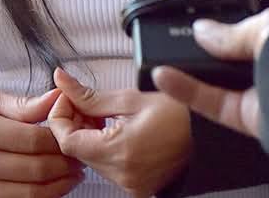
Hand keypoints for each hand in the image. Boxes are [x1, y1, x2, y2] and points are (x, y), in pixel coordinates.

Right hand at [0, 88, 83, 197]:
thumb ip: (25, 104)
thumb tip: (59, 98)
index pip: (32, 139)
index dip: (60, 140)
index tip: (74, 136)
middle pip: (33, 169)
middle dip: (64, 164)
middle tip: (79, 156)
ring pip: (30, 194)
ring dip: (59, 185)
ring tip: (72, 172)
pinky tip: (54, 186)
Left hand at [48, 68, 190, 196]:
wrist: (209, 136)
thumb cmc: (179, 114)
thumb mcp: (131, 98)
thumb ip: (91, 95)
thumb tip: (63, 81)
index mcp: (120, 152)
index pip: (66, 141)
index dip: (60, 116)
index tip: (68, 97)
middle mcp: (122, 177)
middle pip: (76, 151)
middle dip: (74, 122)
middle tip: (87, 101)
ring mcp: (129, 186)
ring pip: (89, 159)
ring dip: (88, 134)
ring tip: (105, 114)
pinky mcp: (136, 188)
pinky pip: (106, 168)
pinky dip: (102, 146)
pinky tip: (114, 129)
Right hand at [152, 7, 268, 137]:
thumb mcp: (262, 26)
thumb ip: (228, 32)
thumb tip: (201, 30)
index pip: (245, 32)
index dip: (221, 29)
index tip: (195, 23)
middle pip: (228, 59)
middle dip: (203, 50)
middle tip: (174, 39)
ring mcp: (258, 93)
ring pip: (216, 82)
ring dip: (190, 70)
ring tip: (162, 54)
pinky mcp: (246, 117)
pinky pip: (211, 102)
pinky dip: (186, 91)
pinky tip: (166, 76)